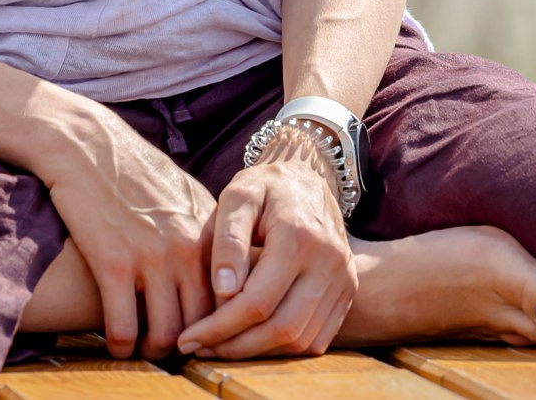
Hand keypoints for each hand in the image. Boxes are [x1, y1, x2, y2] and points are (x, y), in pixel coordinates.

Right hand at [40, 104, 217, 359]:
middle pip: (202, 322)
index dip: (219, 324)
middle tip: (178, 353)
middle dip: (192, 346)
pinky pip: (123, 326)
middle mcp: (187, 248)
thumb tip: (226, 263)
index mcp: (208, 233)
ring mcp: (151, 257)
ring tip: (146, 352)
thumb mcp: (185, 195)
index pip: (229, 297)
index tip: (206, 335)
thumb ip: (206, 232)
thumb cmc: (134, 169)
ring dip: (155, 351)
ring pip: (165, 333)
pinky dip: (121, 346)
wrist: (87, 145)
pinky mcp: (112, 263)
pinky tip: (117, 345)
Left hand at [178, 136, 355, 358]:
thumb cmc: (264, 188)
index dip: (220, 327)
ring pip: (300, 340)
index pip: (257, 302)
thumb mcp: (238, 195)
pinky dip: (282, 349)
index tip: (188, 337)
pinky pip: (316, 339)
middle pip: (281, 328)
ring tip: (221, 345)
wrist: (308, 182)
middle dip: (235, 347)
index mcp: (299, 236)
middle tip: (200, 347)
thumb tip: (224, 290)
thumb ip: (228, 239)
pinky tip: (252, 338)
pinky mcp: (347, 292)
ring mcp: (344, 279)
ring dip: (257, 352)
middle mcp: (329, 262)